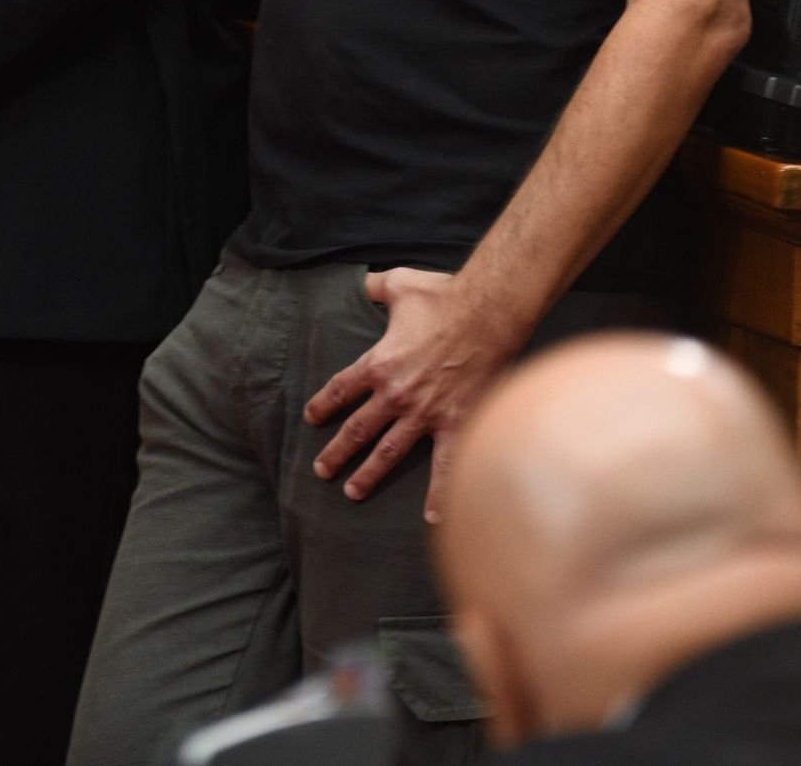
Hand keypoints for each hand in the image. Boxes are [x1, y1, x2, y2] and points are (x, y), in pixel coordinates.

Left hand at [305, 267, 525, 509]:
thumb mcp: (400, 284)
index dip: (323, 405)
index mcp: (379, 363)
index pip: (341, 389)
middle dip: (336, 452)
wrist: (488, 312)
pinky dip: (438, 492)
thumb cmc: (444, 296)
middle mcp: (396, 394)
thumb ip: (376, 287)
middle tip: (321, 470)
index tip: (312, 418)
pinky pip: (444, 465)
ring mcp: (424, 413)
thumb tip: (365, 282)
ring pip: (389, 451)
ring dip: (368, 473)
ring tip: (352, 491)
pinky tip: (430, 517)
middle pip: (357, 429)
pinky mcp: (455, 423)